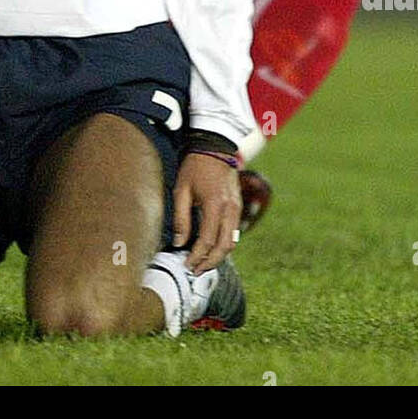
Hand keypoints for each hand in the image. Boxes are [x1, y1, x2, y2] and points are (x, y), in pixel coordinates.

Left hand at [172, 152, 241, 274]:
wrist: (215, 147)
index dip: (196, 256)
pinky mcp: (238, 206)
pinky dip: (224, 244)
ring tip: (203, 263)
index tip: (186, 264)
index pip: (207, 240)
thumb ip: (181, 218)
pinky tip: (212, 248)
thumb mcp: (182, 190)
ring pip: (232, 242)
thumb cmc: (195, 167)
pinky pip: (234, 232)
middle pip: (223, 247)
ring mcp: (236, 208)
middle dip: (209, 262)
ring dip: (218, 256)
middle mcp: (229, 209)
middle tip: (195, 270)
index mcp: (214, 205)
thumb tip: (179, 243)